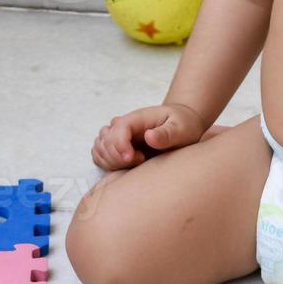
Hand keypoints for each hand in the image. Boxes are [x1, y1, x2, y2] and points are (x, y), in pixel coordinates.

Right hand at [91, 103, 206, 170]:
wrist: (181, 123)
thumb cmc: (182, 124)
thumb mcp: (181, 128)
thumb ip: (167, 133)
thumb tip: (149, 136)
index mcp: (138, 118)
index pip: (118, 128)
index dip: (121, 145)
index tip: (135, 158)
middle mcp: (123, 125)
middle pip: (105, 140)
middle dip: (118, 156)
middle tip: (142, 160)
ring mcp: (118, 135)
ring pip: (99, 147)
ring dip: (111, 160)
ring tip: (135, 162)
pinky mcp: (117, 146)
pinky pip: (99, 154)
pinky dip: (105, 162)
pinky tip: (125, 165)